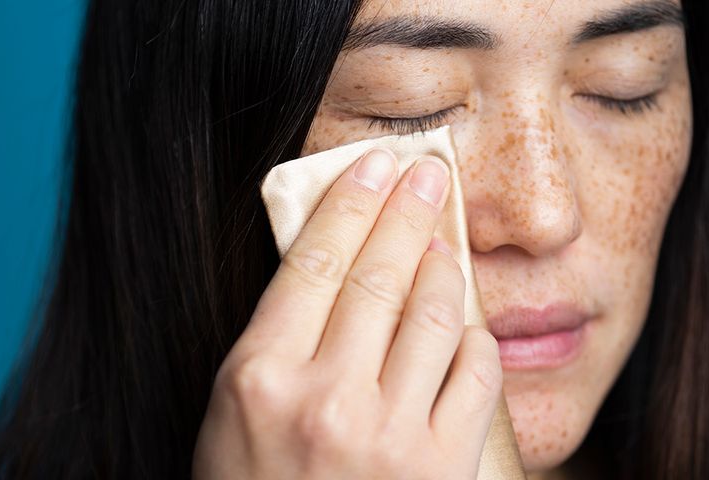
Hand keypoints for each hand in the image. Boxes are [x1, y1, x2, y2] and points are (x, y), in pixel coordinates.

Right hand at [193, 147, 501, 479]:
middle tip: (426, 172)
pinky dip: (472, 337)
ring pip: (433, 314)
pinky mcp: (441, 468)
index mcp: (259, 379)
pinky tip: (462, 324)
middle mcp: (325, 400)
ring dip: (442, 266)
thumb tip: (331, 260)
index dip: (349, 203)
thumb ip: (278, 337)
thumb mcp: (235, 412)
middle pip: (379, 275)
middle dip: (407, 211)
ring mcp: (388, 436)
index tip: (374, 165)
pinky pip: (474, 373)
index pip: (312, 262)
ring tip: (441, 242)